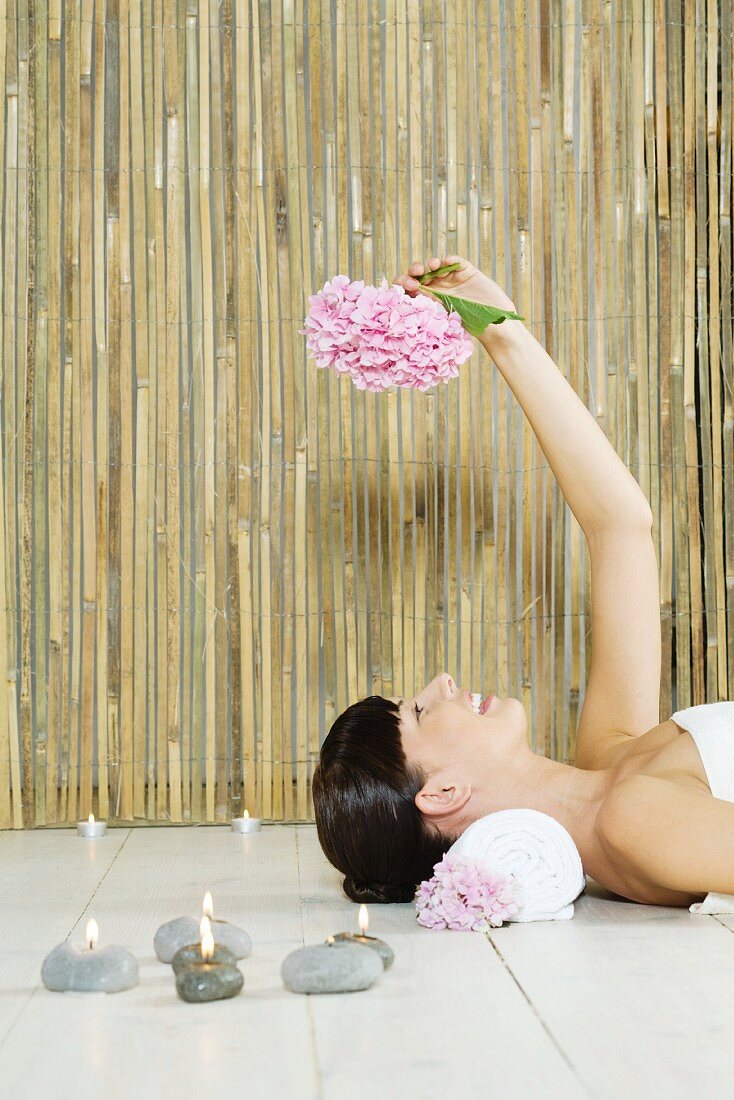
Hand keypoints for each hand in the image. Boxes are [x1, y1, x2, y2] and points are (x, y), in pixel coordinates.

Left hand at [393, 255, 516, 314]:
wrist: (492, 324)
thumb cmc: (467, 327)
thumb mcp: (443, 321)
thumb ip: (428, 310)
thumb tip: (408, 303)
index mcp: (427, 298)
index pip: (409, 288)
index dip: (404, 285)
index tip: (407, 287)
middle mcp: (436, 286)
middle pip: (418, 273)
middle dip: (413, 272)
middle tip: (414, 278)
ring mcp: (450, 277)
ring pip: (434, 265)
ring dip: (430, 264)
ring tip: (430, 267)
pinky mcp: (466, 271)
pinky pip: (455, 261)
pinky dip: (450, 259)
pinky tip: (446, 262)